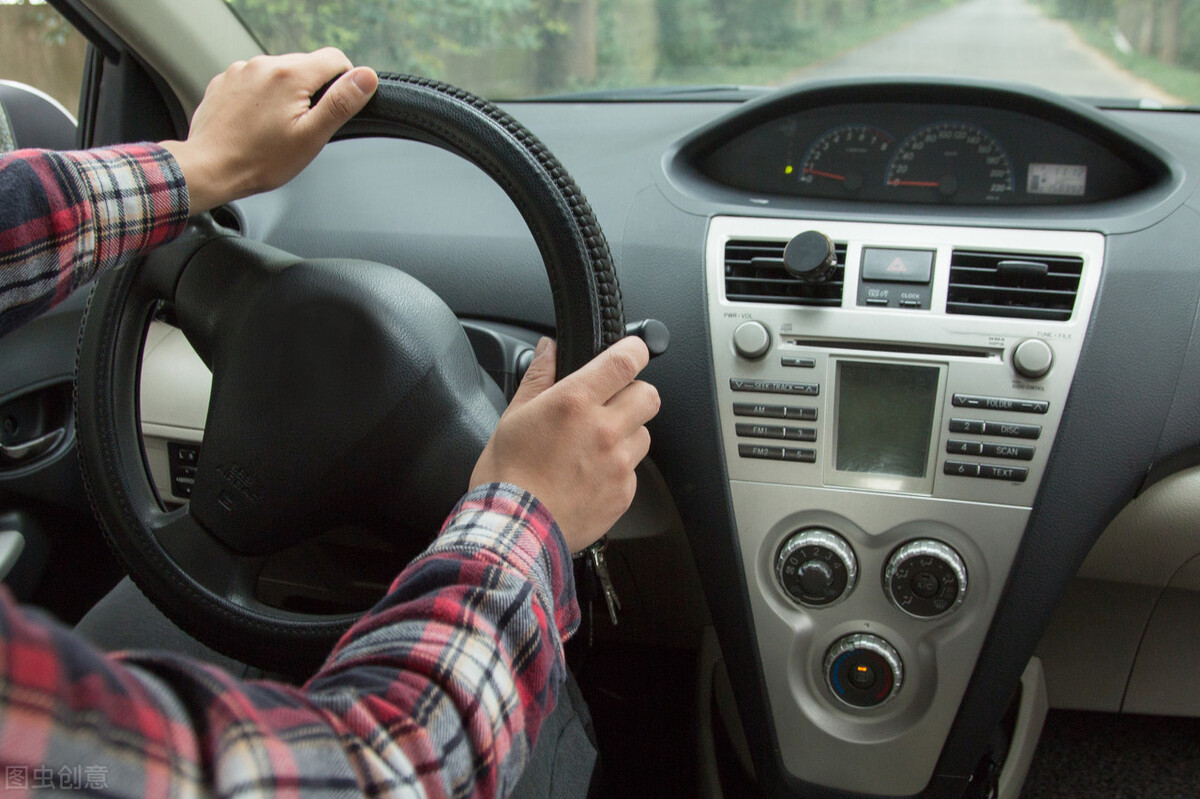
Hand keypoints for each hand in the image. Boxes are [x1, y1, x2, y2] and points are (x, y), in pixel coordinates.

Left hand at [161, 49, 378, 214]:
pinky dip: (261, 97)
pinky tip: (256, 123)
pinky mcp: (225, 80)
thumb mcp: (311, 136)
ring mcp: (241, 70)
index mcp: (290, 75)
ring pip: (280, 73)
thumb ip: (341, 103)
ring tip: (276, 128)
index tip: (335, 108)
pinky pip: (255, 81)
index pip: (335, 58)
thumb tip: (366, 77)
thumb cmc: (259, 160)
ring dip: (286, 94)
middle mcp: (264, 64)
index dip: (344, 83)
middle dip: (312, 91)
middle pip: (306, 65)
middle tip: (302, 126)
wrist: (208, 168)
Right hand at [470, 337, 660, 552]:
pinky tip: (590, 476)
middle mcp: (603, 430)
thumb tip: (549, 348)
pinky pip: (634, 470)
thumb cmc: (507, 476)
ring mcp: (617, 464)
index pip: (626, 360)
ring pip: (644, 433)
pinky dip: (619, 470)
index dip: (634, 351)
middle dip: (633, 394)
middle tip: (611, 404)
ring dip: (627, 433)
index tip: (629, 353)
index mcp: (575, 402)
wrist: (513, 531)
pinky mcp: (623, 494)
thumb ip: (538, 377)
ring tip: (595, 447)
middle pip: (648, 395)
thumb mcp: (514, 416)